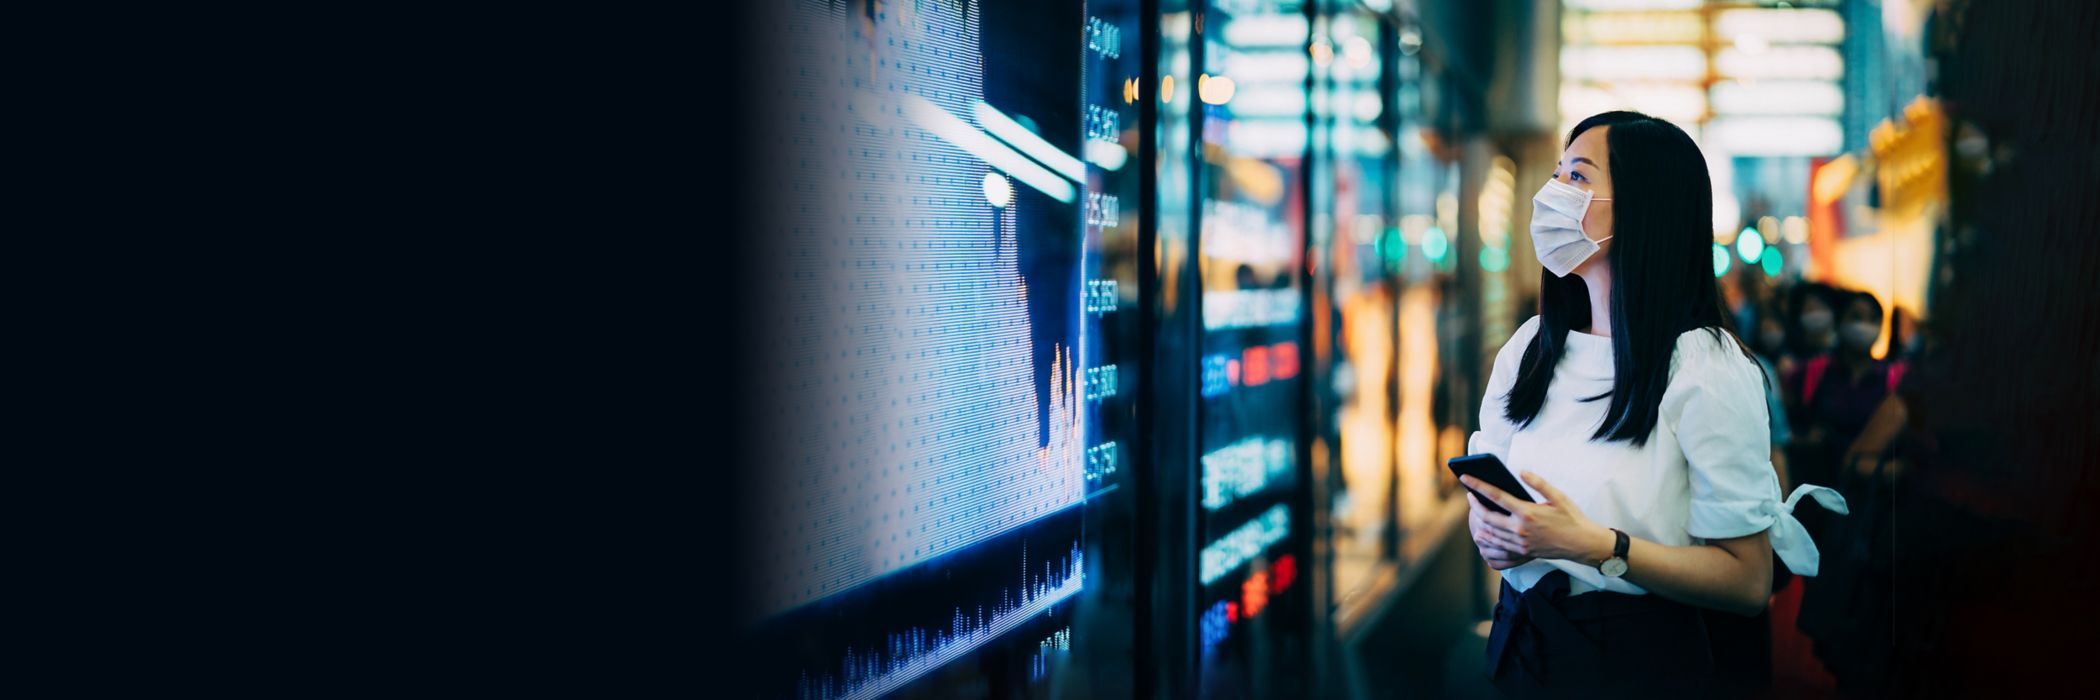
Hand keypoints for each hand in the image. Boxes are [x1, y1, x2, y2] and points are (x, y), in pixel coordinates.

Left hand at [1462, 471, 1614, 564]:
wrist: (1581, 544)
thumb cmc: (1571, 518)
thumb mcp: (1558, 496)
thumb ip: (1538, 483)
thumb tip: (1521, 471)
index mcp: (1527, 512)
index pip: (1496, 496)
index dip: (1478, 486)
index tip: (1465, 478)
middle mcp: (1520, 529)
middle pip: (1487, 517)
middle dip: (1474, 505)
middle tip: (1469, 495)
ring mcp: (1520, 543)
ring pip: (1490, 533)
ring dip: (1479, 521)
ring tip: (1475, 510)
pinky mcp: (1522, 552)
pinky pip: (1498, 545)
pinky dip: (1488, 536)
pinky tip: (1485, 529)